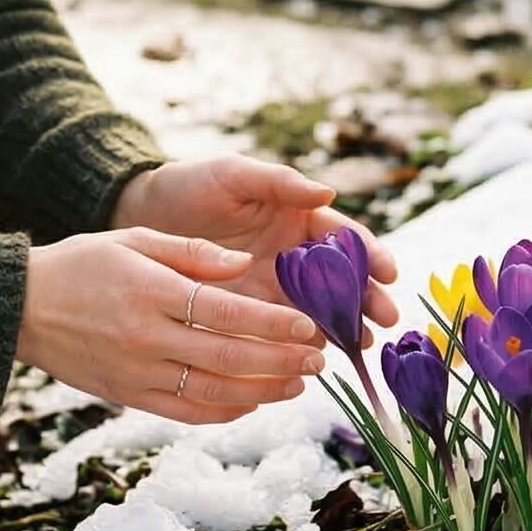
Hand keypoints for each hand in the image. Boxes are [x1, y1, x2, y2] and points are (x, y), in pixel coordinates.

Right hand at [16, 227, 326, 423]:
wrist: (21, 307)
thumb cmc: (81, 264)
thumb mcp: (134, 240)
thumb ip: (192, 252)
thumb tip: (243, 265)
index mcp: (151, 292)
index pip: (226, 312)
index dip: (272, 322)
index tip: (307, 325)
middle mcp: (147, 338)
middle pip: (229, 356)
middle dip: (281, 360)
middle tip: (317, 359)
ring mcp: (138, 373)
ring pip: (214, 391)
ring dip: (263, 391)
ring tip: (297, 384)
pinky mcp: (129, 397)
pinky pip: (187, 411)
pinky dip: (225, 411)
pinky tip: (253, 401)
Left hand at [110, 157, 399, 346]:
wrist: (143, 217)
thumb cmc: (191, 186)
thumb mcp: (234, 175)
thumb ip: (279, 182)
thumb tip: (328, 192)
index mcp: (297, 217)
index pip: (344, 237)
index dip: (370, 253)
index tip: (388, 272)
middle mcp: (293, 255)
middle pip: (341, 279)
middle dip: (367, 298)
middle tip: (385, 320)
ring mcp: (274, 286)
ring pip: (319, 309)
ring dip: (344, 326)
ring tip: (359, 344)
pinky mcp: (250, 312)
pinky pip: (282, 330)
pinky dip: (302, 343)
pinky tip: (316, 356)